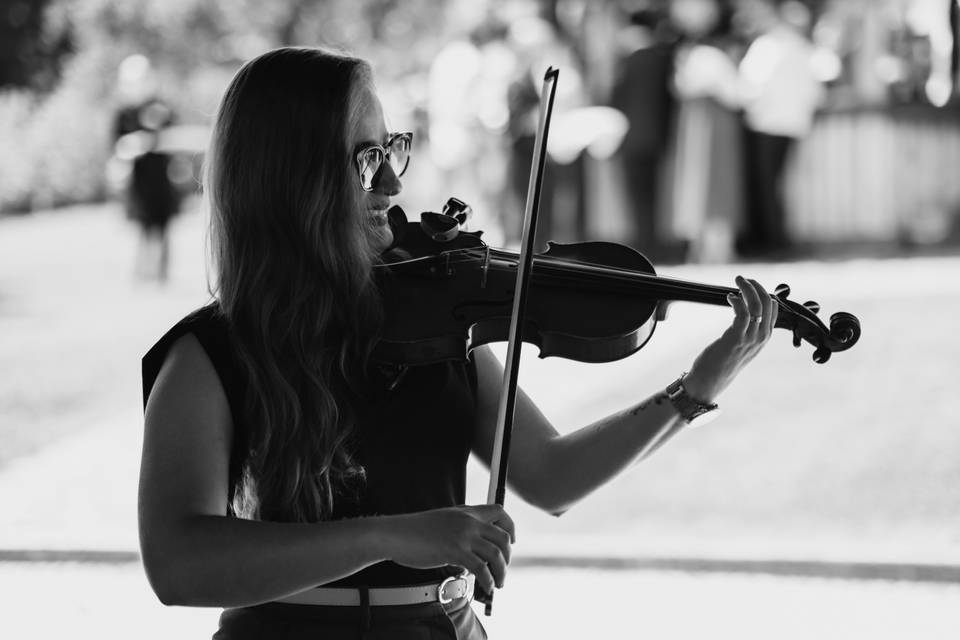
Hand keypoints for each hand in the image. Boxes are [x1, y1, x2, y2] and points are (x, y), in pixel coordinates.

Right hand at [385, 504, 514, 595]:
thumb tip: (474, 552)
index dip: (510, 528)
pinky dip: (488, 580)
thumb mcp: (444, 521)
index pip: (499, 512)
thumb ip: (462, 530)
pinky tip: (486, 586)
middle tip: (503, 568)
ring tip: (498, 583)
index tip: (510, 542)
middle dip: (508, 557)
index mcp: (466, 511)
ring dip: (501, 572)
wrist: (396, 534)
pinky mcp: (455, 550)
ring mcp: (462, 535)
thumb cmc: (415, 531)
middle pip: (503, 536)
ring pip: (496, 554)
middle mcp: (468, 521)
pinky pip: (481, 568)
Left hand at [683, 276, 777, 402]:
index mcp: (764, 337)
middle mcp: (761, 337)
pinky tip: (729, 297)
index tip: (750, 285)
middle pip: (767, 303)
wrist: (709, 381)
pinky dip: (737, 301)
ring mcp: (750, 338)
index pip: (774, 308)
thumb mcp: (740, 345)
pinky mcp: (735, 338)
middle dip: (756, 286)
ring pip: (756, 305)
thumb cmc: (721, 361)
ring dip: (746, 288)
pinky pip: (743, 313)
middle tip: (742, 278)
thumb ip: (746, 330)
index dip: (763, 292)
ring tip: (737, 281)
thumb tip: (743, 308)